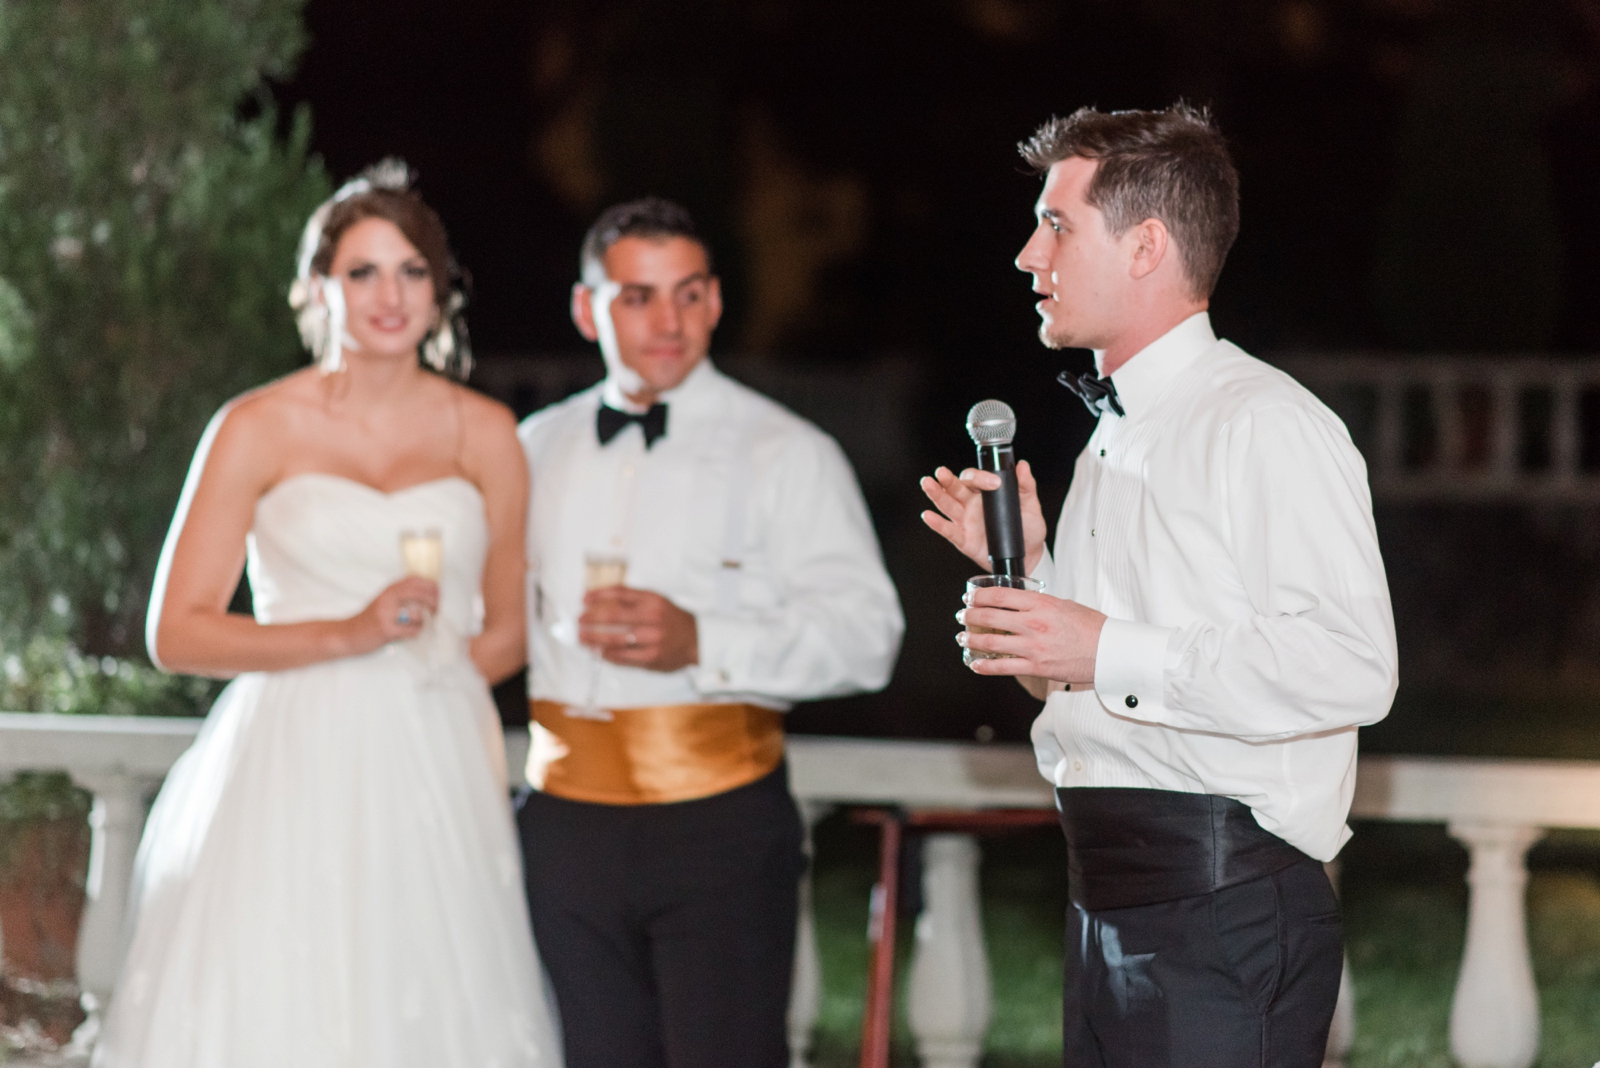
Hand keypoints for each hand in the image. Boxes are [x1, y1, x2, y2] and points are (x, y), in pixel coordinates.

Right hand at [348, 576, 438, 653]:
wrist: (348, 634)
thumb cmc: (371, 619)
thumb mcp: (385, 600)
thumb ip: (402, 595)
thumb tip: (430, 594)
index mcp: (389, 589)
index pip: (414, 580)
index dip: (430, 586)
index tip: (438, 593)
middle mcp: (388, 598)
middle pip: (419, 594)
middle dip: (433, 602)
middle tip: (435, 610)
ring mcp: (386, 614)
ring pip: (417, 614)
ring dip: (424, 621)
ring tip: (419, 624)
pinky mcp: (386, 629)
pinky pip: (411, 630)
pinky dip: (415, 632)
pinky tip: (409, 633)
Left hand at [581, 587, 699, 671]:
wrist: (697, 640)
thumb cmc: (672, 619)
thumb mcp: (657, 601)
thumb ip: (633, 598)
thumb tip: (602, 598)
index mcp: (653, 601)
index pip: (620, 593)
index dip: (599, 595)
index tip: (584, 599)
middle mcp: (653, 619)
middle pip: (614, 616)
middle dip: (592, 618)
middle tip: (580, 621)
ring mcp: (652, 640)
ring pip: (616, 640)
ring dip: (595, 639)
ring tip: (583, 639)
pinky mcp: (651, 658)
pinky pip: (624, 657)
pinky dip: (609, 655)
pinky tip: (600, 652)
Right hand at [920, 460, 1047, 572]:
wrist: (1029, 553)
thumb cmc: (1028, 528)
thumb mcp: (1031, 504)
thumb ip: (1026, 485)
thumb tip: (1022, 465)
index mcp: (986, 493)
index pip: (975, 478)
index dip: (980, 478)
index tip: (993, 482)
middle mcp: (972, 504)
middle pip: (955, 488)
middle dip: (947, 480)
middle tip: (941, 472)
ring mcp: (966, 521)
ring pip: (947, 505)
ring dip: (936, 495)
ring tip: (928, 483)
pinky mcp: (964, 540)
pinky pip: (948, 531)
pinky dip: (937, 524)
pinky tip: (928, 515)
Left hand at [957, 585, 1104, 684]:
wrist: (1108, 651)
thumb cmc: (1091, 628)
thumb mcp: (1065, 605)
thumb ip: (1040, 604)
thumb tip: (1021, 604)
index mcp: (1041, 604)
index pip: (1001, 595)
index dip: (980, 596)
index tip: (971, 597)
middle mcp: (1034, 624)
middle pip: (990, 616)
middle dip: (970, 615)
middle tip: (963, 615)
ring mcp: (1033, 647)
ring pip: (991, 642)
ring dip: (971, 639)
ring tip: (963, 637)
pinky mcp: (1036, 667)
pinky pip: (1003, 667)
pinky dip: (985, 666)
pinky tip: (975, 663)